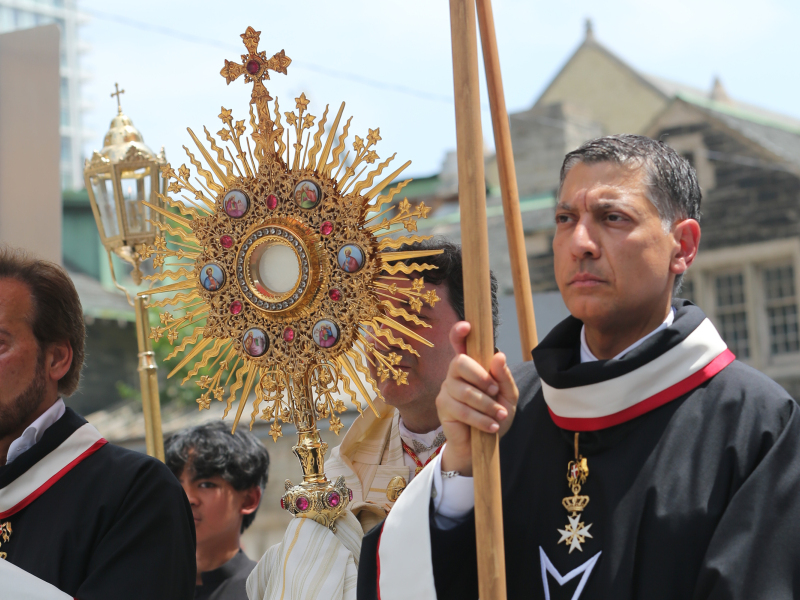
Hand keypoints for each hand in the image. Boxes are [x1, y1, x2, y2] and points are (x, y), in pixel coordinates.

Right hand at [437, 322, 518, 476]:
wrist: (483, 445)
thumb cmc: (495, 414)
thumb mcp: (507, 396)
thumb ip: (503, 377)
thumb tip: (499, 356)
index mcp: (471, 366)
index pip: (459, 343)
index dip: (459, 333)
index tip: (466, 326)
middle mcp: (455, 374)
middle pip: (459, 362)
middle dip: (480, 377)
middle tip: (495, 392)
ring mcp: (446, 390)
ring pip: (464, 391)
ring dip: (486, 405)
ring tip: (500, 416)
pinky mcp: (443, 408)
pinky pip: (461, 410)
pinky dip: (481, 419)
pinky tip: (492, 426)